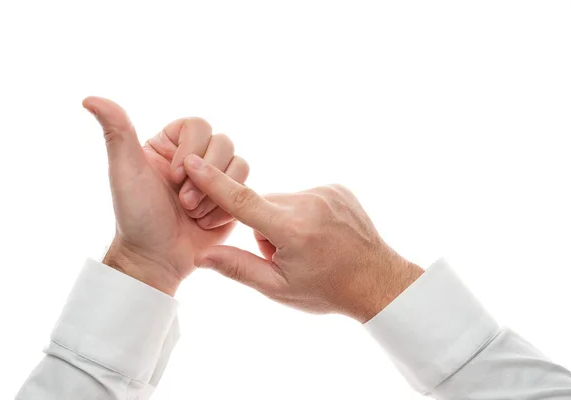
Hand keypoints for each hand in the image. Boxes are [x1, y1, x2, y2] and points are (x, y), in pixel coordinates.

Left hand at [83, 97, 248, 294]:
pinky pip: (246, 189)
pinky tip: (205, 223)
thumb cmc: (136, 216)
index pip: (199, 125)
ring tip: (194, 214)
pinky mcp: (230, 199)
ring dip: (216, 193)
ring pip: (239, 164)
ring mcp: (215, 179)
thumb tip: (89, 98)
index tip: (174, 176)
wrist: (156, 258)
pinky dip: (226, 208)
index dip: (192, 149)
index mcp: (170, 145)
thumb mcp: (124, 170)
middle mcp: (195, 158)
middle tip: (183, 202)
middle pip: (223, 143)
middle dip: (205, 176)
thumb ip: (116, 131)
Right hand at [183, 154, 422, 321]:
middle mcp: (310, 204)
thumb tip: (200, 255)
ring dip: (284, 219)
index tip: (193, 162)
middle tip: (288, 254)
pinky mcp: (338, 188)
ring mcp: (327, 192)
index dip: (214, 181)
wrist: (377, 281)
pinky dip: (303, 212)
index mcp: (293, 230)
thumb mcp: (278, 288)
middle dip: (265, 226)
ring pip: (283, 200)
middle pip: (263, 205)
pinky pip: (304, 195)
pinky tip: (321, 233)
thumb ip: (237, 268)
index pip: (243, 201)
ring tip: (309, 245)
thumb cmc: (326, 290)